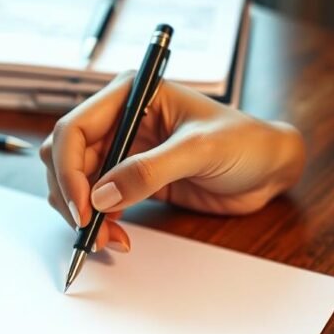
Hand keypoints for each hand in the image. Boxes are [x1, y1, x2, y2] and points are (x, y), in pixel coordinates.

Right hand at [40, 77, 305, 251]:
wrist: (269, 170)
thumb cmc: (246, 143)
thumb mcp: (200, 151)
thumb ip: (149, 171)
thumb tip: (102, 196)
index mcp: (132, 95)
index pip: (75, 128)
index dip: (69, 169)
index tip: (83, 206)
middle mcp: (120, 120)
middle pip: (64, 158)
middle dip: (70, 196)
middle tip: (90, 228)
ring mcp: (123, 151)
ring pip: (75, 184)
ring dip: (82, 215)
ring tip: (107, 238)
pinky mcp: (129, 179)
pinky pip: (96, 203)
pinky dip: (98, 223)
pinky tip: (117, 236)